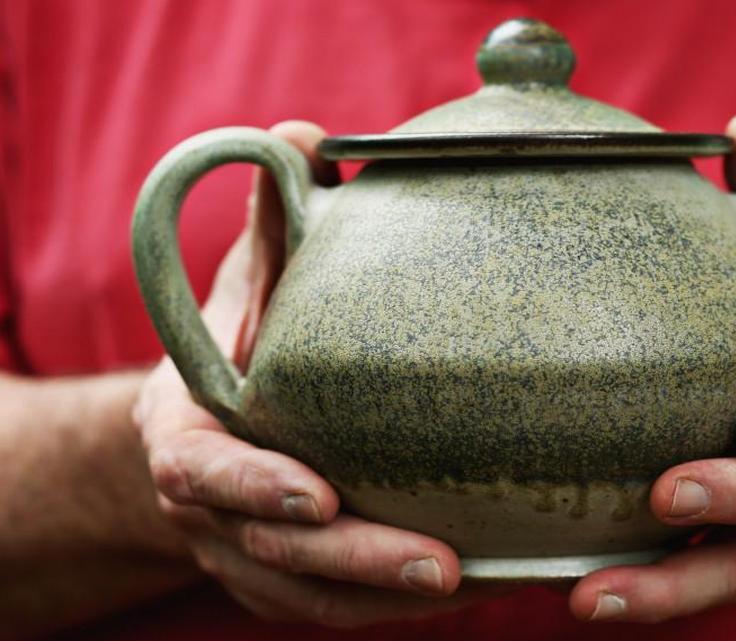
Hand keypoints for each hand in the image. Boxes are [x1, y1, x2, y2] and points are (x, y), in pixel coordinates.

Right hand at [133, 122, 498, 627]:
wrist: (199, 426)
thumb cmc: (235, 344)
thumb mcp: (243, 283)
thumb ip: (271, 223)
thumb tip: (300, 132)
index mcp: (188, 437)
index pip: (206, 472)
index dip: (254, 487)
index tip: (318, 496)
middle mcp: (213, 512)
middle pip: (278, 553)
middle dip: (358, 563)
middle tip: (441, 565)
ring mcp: (250, 556)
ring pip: (316, 597)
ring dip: (392, 597)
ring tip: (482, 583)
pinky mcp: (291, 582)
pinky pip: (345, 608)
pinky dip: (404, 606)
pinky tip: (484, 585)